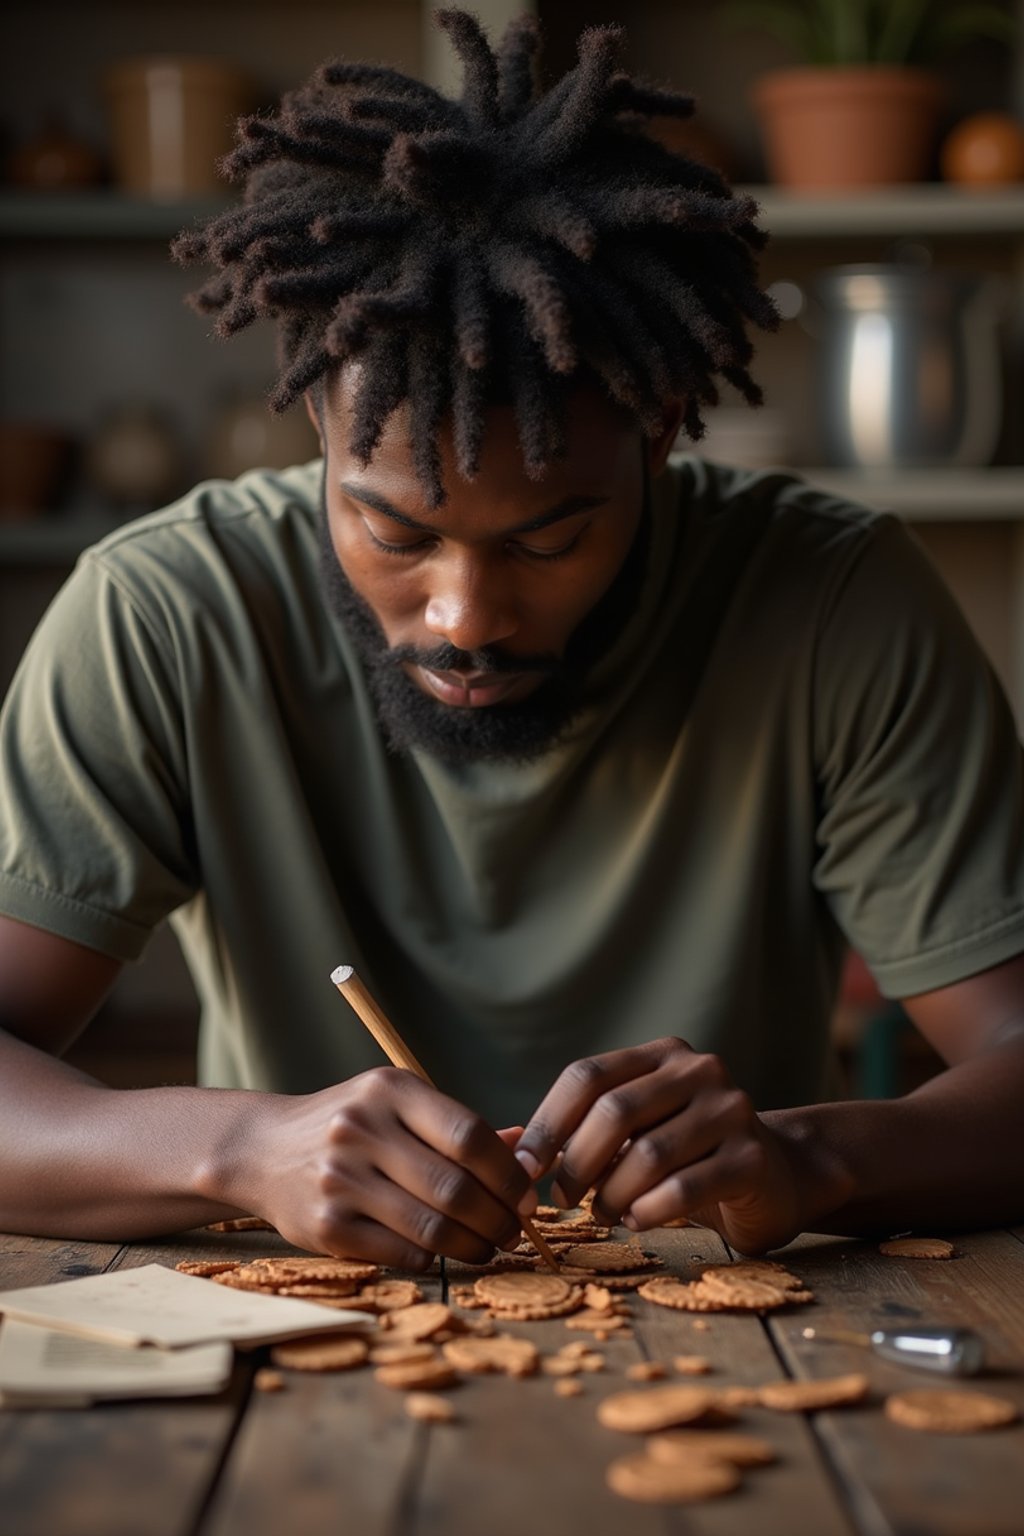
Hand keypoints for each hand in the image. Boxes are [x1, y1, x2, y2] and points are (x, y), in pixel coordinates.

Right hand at [251, 1068, 536, 1268]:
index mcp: (389, 1090)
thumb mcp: (398, 1105)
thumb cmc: (350, 1124)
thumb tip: (528, 1152)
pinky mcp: (326, 1228)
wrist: (263, 1149)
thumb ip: (458, 1128)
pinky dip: (433, 1258)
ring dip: (474, 1245)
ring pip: (432, 1228)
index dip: (508, 1173)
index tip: (527, 1194)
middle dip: (498, 1217)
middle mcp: (361, 1130)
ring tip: (488, 1245)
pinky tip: (443, 1251)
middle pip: (454, 1188)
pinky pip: (402, 1253)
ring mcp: (340, 1181)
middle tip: (515, 1229)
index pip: (468, 1136)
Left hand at [513, 1038, 806, 1254]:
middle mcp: (700, 1070)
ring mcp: (732, 1110)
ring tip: (604, 1213)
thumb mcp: (635, 1132)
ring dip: (612, 1194)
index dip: (547, 1122)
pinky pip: (684, 1188)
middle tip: (562, 1198)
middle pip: (615, 1111)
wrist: (773, 1177)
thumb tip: (510, 1152)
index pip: (589, 1076)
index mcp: (663, 1054)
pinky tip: (638, 1221)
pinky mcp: (753, 1157)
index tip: (523, 1167)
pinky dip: (649, 1211)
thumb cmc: (685, 1156)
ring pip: (648, 1154)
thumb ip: (583, 1134)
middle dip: (577, 1162)